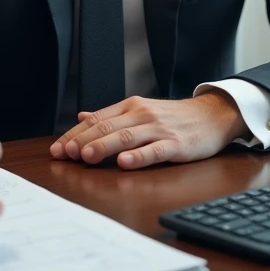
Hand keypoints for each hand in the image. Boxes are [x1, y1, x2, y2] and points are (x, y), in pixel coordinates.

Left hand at [49, 91, 248, 169]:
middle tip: (65, 155)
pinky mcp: (176, 144)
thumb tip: (82, 116)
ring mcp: (159, 128)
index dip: (75, 134)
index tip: (57, 149)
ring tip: (86, 157)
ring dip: (104, 147)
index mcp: (131, 107)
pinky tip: (125, 163)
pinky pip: (155, 150)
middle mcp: (142, 114)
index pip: (96, 120)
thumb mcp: (140, 111)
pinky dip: (139, 156)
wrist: (212, 115)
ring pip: (126, 137)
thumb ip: (112, 116)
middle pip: (107, 127)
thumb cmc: (174, 118)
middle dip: (83, 141)